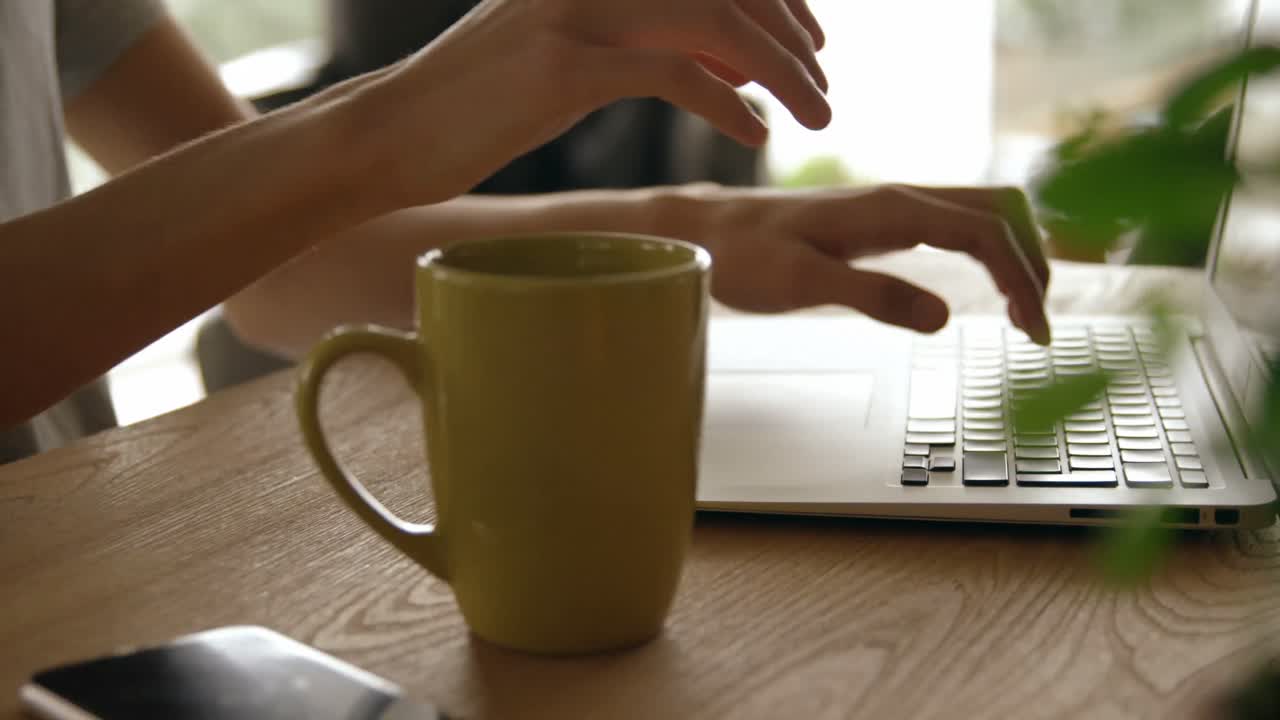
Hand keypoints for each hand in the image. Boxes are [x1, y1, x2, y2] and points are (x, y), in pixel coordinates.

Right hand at [346, 0, 830, 207]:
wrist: (393, 132)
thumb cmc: (483, 102)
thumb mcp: (570, 50)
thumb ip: (647, 39)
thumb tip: (734, 61)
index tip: (812, 41)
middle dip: (792, 34)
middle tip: (824, 87)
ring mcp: (574, 11)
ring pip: (714, 21)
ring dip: (781, 69)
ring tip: (815, 111)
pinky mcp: (561, 67)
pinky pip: (672, 74)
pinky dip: (727, 104)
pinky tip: (754, 135)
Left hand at [683, 184, 1052, 342]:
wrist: (707, 231)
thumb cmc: (744, 257)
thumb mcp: (801, 284)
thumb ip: (871, 296)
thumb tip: (941, 316)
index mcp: (890, 208)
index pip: (985, 232)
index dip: (1020, 278)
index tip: (1031, 329)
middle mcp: (901, 197)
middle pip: (1000, 212)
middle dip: (1033, 264)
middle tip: (1036, 328)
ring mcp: (895, 205)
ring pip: (985, 213)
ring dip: (1016, 255)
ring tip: (1024, 313)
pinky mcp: (885, 220)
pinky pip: (959, 224)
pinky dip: (991, 252)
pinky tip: (988, 288)